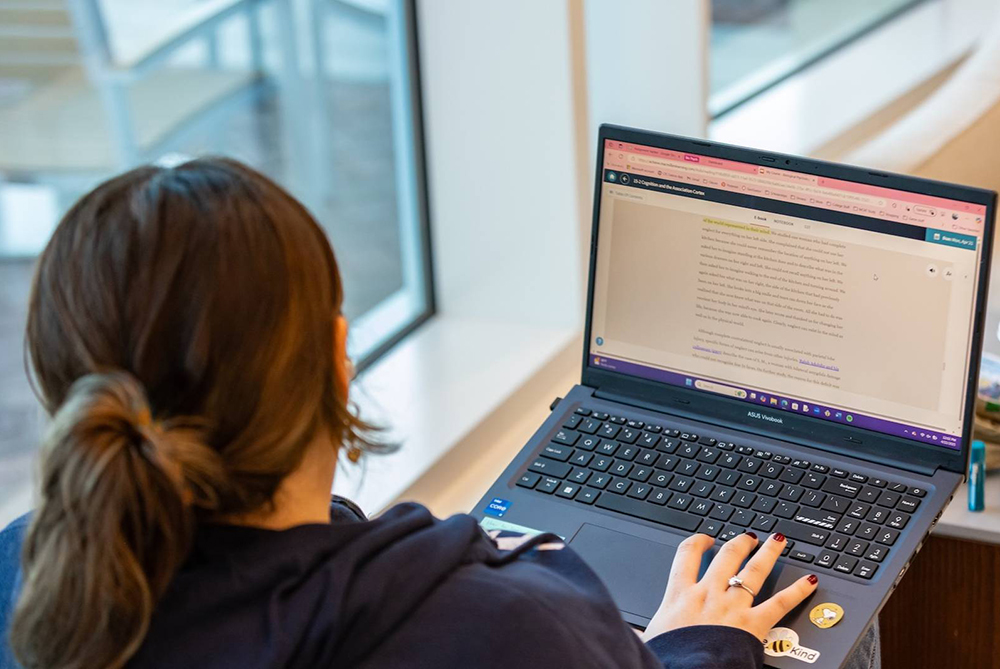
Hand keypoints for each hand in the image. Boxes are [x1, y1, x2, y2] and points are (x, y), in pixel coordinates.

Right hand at [641, 532, 817, 641]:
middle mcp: (708, 593)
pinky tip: (809, 580)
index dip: (697, 542)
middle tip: (748, 537)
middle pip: (726, 556)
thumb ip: (643, 633)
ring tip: (777, 541)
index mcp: (680, 594)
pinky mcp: (754, 623)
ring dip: (768, 553)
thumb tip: (631, 636)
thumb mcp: (650, 639)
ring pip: (753, 570)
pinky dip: (797, 590)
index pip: (686, 556)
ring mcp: (733, 605)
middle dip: (739, 542)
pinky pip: (780, 602)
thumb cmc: (670, 657)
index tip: (704, 538)